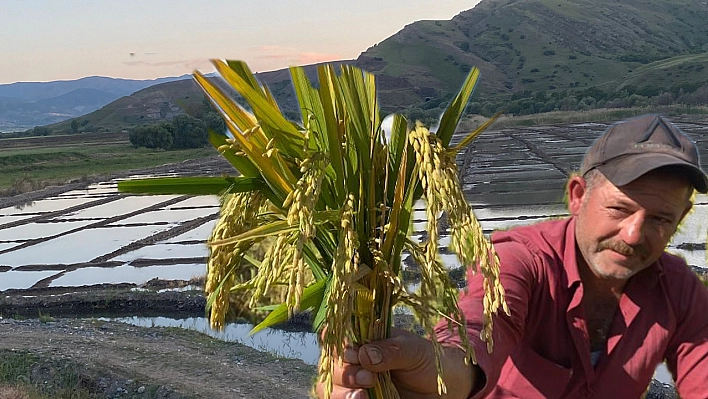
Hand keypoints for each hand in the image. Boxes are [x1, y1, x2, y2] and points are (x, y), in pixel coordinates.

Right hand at [315, 329, 477, 398]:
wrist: (444, 387)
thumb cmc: (427, 360)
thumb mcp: (414, 350)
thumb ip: (391, 350)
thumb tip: (365, 354)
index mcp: (363, 339)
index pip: (336, 335)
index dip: (337, 343)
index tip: (353, 352)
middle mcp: (354, 360)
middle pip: (330, 364)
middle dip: (344, 372)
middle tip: (368, 378)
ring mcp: (354, 383)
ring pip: (329, 387)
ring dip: (341, 392)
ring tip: (363, 395)